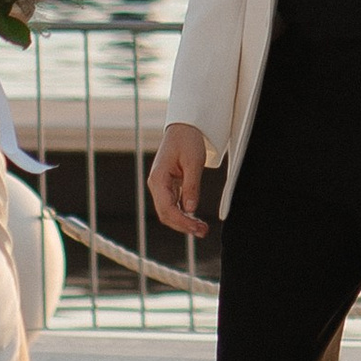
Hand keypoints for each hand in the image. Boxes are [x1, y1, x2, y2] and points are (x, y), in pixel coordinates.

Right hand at [150, 121, 210, 240]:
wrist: (183, 128)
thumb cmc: (187, 140)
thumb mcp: (193, 162)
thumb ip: (192, 186)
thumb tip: (191, 209)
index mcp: (158, 178)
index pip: (167, 208)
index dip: (182, 221)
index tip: (197, 228)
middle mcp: (156, 184)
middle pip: (166, 214)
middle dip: (183, 226)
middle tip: (204, 232)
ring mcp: (161, 186)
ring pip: (168, 212)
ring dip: (184, 222)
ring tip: (202, 229)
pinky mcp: (168, 187)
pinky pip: (173, 206)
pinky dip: (183, 214)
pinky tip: (195, 219)